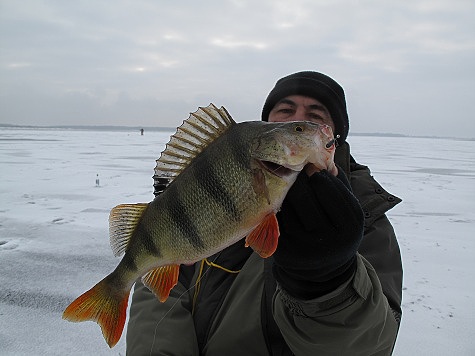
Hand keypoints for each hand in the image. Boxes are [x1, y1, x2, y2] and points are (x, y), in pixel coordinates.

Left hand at [273, 167, 363, 298]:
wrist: (322, 270)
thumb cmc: (336, 229)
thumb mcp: (347, 209)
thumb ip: (338, 182)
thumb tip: (321, 154)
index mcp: (350, 226)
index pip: (327, 188)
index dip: (316, 173)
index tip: (311, 166)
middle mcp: (327, 240)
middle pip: (303, 194)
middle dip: (297, 178)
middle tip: (294, 170)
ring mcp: (302, 247)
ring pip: (285, 203)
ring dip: (284, 190)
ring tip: (286, 184)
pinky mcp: (282, 251)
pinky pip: (273, 216)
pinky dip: (275, 205)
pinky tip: (279, 201)